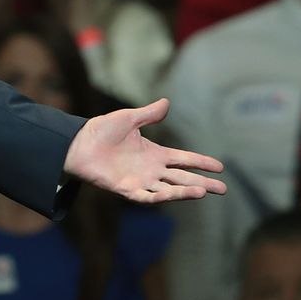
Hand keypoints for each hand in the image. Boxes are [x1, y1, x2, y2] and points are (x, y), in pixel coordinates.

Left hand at [63, 99, 226, 203]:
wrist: (78, 143)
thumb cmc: (101, 130)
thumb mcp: (129, 119)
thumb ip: (149, 114)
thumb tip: (166, 102)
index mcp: (154, 153)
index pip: (183, 159)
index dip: (201, 163)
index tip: (220, 167)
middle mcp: (151, 170)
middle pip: (182, 177)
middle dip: (202, 183)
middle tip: (223, 189)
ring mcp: (140, 181)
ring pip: (169, 189)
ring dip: (186, 191)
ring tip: (204, 191)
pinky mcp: (127, 190)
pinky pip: (147, 197)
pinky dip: (161, 197)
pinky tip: (175, 195)